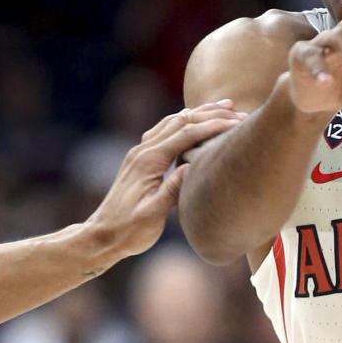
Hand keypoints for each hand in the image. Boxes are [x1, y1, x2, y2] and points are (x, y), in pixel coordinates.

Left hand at [86, 100, 244, 259]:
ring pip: (173, 122)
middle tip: (239, 111)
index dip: (213, 126)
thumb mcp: (152, 215)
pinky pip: (165, 131)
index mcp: (148, 161)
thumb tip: (193, 167)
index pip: (186, 134)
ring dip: (198, 113)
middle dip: (211, 114)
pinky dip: (184, 121)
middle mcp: (143, 151)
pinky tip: (195, 121)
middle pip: (181, 121)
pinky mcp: (141, 159)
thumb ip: (171, 191)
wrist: (102, 235)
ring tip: (224, 107)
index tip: (237, 123)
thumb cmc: (128, 230)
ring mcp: (140, 153)